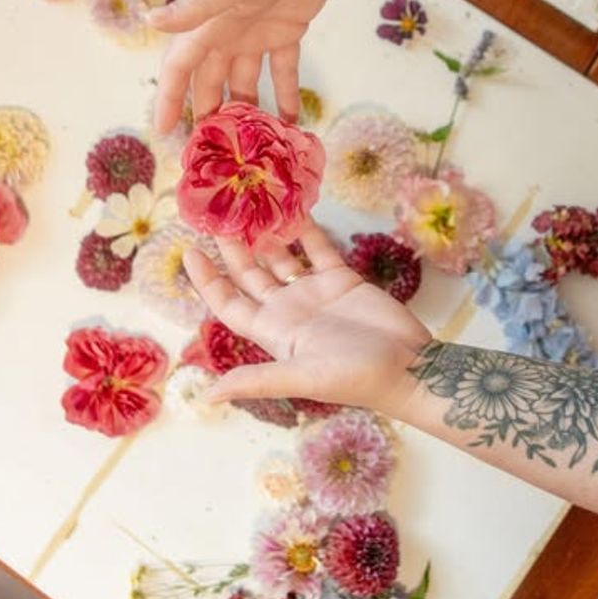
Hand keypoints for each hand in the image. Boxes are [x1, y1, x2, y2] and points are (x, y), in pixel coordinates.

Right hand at [150, 0, 352, 129]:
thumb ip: (196, 6)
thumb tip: (150, 23)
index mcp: (208, 20)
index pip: (180, 67)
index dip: (170, 98)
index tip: (164, 132)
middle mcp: (226, 30)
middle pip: (209, 81)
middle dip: (206, 115)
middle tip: (210, 155)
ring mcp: (256, 32)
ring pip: (243, 82)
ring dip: (245, 112)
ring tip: (250, 148)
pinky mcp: (287, 30)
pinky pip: (282, 71)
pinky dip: (285, 96)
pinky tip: (291, 124)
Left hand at [183, 221, 430, 416]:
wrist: (408, 368)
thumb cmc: (355, 379)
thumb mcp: (300, 378)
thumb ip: (255, 380)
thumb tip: (207, 396)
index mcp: (273, 332)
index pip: (228, 302)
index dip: (207, 280)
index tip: (189, 251)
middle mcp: (288, 310)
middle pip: (250, 274)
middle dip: (232, 247)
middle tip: (217, 212)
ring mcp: (315, 293)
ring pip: (281, 257)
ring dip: (265, 233)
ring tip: (249, 202)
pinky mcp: (342, 279)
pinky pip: (318, 249)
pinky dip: (305, 229)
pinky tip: (293, 205)